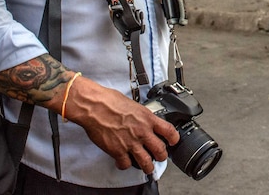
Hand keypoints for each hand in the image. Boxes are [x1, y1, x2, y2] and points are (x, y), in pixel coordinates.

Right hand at [64, 76, 180, 172]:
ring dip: (148, 166)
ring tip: (147, 166)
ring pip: (146, 162)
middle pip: (160, 151)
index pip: (169, 131)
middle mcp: (142, 132)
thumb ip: (141, 115)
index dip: (174, 139)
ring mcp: (131, 143)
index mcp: (147, 118)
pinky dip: (125, 165)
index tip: (173, 141)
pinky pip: (126, 164)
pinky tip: (123, 161)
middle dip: (162, 156)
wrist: (94, 106)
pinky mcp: (118, 151)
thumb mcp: (133, 104)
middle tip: (159, 157)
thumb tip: (143, 120)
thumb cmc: (109, 101)